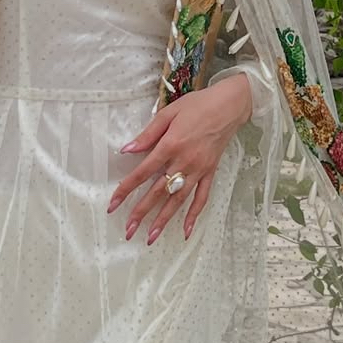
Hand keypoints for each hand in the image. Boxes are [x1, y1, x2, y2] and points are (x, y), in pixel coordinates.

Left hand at [107, 73, 252, 244]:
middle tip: (128, 230)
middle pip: (158, 192)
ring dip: (164, 220)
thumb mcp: (168, 113)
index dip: (126, 189)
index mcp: (171, 145)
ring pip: (178, 200)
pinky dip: (194, 215)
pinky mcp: (210, 173)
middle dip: (141, 213)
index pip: (143, 172)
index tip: (113, 204)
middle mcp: (184, 162)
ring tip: (151, 237)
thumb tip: (127, 149)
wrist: (229, 106)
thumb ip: (147, 134)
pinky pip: (201, 198)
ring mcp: (198, 170)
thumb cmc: (197, 105)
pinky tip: (186, 231)